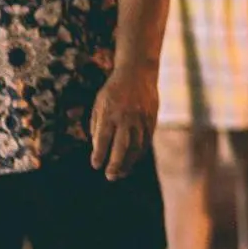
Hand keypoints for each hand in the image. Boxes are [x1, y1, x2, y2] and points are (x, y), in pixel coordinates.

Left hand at [89, 65, 158, 180]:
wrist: (137, 72)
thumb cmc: (113, 90)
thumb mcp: (99, 103)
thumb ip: (97, 125)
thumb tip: (97, 146)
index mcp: (109, 113)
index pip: (102, 139)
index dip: (99, 154)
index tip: (96, 165)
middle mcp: (125, 117)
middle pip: (121, 146)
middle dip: (115, 163)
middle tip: (110, 176)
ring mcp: (140, 118)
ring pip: (136, 145)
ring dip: (129, 161)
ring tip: (122, 172)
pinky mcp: (151, 118)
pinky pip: (146, 139)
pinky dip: (140, 152)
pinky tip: (133, 159)